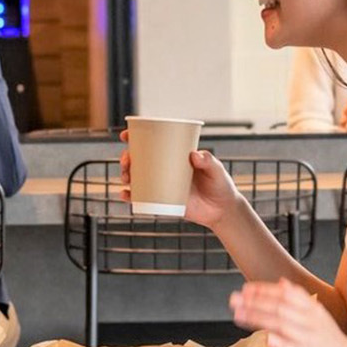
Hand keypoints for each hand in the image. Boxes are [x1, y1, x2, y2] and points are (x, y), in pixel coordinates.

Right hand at [117, 137, 245, 226]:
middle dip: (126, 158)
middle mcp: (164, 169)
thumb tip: (194, 155)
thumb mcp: (217, 170)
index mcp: (174, 156)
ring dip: (125, 175)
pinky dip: (130, 197)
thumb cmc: (220, 185)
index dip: (135, 138)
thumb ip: (208, 161)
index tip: (126, 135)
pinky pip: (141, 199)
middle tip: (127, 160)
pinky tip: (124, 195)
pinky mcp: (162, 202)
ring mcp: (162, 185)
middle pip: (138, 160)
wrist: (222, 210)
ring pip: (136, 178)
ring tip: (126, 178)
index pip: (152, 144)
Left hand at [231, 279, 346, 346]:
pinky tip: (266, 339)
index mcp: (311, 310)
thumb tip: (281, 283)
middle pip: (280, 307)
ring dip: (259, 318)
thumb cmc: (334, 343)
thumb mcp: (318, 314)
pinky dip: (280, 343)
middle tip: (234, 300)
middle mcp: (309, 321)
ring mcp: (309, 339)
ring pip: (282, 324)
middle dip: (254, 302)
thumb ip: (299, 298)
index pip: (285, 294)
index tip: (245, 288)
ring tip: (239, 314)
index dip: (264, 290)